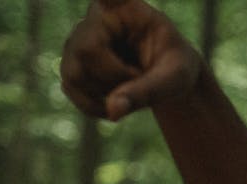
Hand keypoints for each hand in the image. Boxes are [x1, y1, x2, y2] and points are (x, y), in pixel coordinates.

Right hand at [61, 0, 202, 120]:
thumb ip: (147, 90)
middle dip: (116, 79)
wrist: (167, 78)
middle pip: (86, 52)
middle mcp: (93, 19)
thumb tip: (113, 110)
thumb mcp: (174, 78)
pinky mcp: (71, 64)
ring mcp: (76, 41)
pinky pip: (71, 90)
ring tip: (133, 91)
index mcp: (123, 8)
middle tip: (142, 80)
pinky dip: (97, 106)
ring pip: (74, 76)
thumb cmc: (176, 68)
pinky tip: (118, 103)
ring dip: (107, 96)